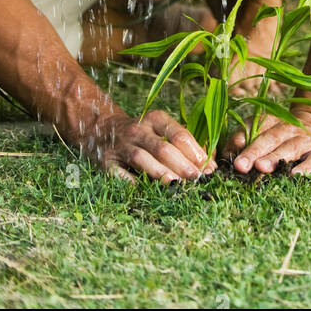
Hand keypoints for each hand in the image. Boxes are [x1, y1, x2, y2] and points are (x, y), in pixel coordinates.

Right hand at [76, 107, 217, 183]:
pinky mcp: (106, 162)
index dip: (195, 151)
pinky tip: (146, 191)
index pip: (179, 134)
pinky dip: (132, 183)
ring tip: (177, 185)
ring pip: (143, 158)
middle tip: (197, 178)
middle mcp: (138, 129)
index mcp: (155, 119)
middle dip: (182, 164)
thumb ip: (183, 142)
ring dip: (161, 172)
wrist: (101, 129)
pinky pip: (119, 174)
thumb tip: (209, 162)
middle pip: (163, 147)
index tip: (209, 167)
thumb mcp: (160, 129)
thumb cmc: (142, 134)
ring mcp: (121, 145)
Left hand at [226, 103, 310, 177]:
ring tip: (261, 168)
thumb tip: (224, 153)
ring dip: (276, 157)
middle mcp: (290, 129)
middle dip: (254, 152)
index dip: (242, 138)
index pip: (256, 127)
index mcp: (274, 120)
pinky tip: (295, 176)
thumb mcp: (270, 129)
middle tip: (240, 165)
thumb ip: (247, 138)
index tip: (229, 151)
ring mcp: (307, 140)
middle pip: (270, 138)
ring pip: (290, 148)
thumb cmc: (288, 133)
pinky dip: (306, 168)